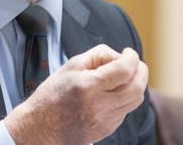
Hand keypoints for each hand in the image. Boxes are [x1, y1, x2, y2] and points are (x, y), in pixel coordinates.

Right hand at [4, 44, 148, 144]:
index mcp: (88, 86)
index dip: (132, 58)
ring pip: (136, 100)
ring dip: (137, 84)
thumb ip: (97, 56)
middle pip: (137, 88)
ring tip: (126, 76)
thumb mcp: (70, 67)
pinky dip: (126, 98)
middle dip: (141, 71)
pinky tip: (113, 92)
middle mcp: (99, 105)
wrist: (40, 128)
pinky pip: (126, 110)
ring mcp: (105, 120)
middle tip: (135, 63)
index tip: (129, 52)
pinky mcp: (108, 129)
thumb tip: (118, 55)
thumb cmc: (52, 95)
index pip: (124, 70)